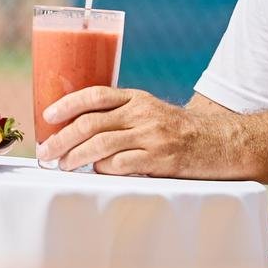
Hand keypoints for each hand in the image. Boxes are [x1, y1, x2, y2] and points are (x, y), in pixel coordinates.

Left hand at [38, 86, 247, 177]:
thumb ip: (122, 116)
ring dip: (75, 156)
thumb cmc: (180, 132)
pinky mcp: (160, 160)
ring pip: (100, 145)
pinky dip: (103, 169)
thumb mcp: (151, 113)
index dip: (67, 104)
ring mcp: (152, 136)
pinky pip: (120, 165)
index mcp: (138, 98)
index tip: (47, 116)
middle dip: (62, 138)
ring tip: (63, 165)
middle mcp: (143, 113)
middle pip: (91, 123)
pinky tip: (97, 172)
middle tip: (46, 152)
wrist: (222, 144)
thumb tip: (79, 130)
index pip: (95, 95)